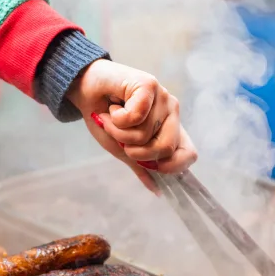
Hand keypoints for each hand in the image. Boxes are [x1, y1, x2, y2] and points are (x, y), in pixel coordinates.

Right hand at [67, 59, 197, 193]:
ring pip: (145, 134)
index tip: (153, 167)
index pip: (189, 153)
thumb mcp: (122, 148)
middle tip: (122, 138)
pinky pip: (136, 117)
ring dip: (119, 132)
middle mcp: (170, 113)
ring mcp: (162, 98)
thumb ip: (140, 165)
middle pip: (166, 148)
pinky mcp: (150, 85)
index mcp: (168, 130)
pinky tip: (113, 106)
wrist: (85, 90)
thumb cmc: (104, 117)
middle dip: (136, 151)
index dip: (175, 165)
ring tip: (112, 118)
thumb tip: (156, 190)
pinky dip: (117, 118)